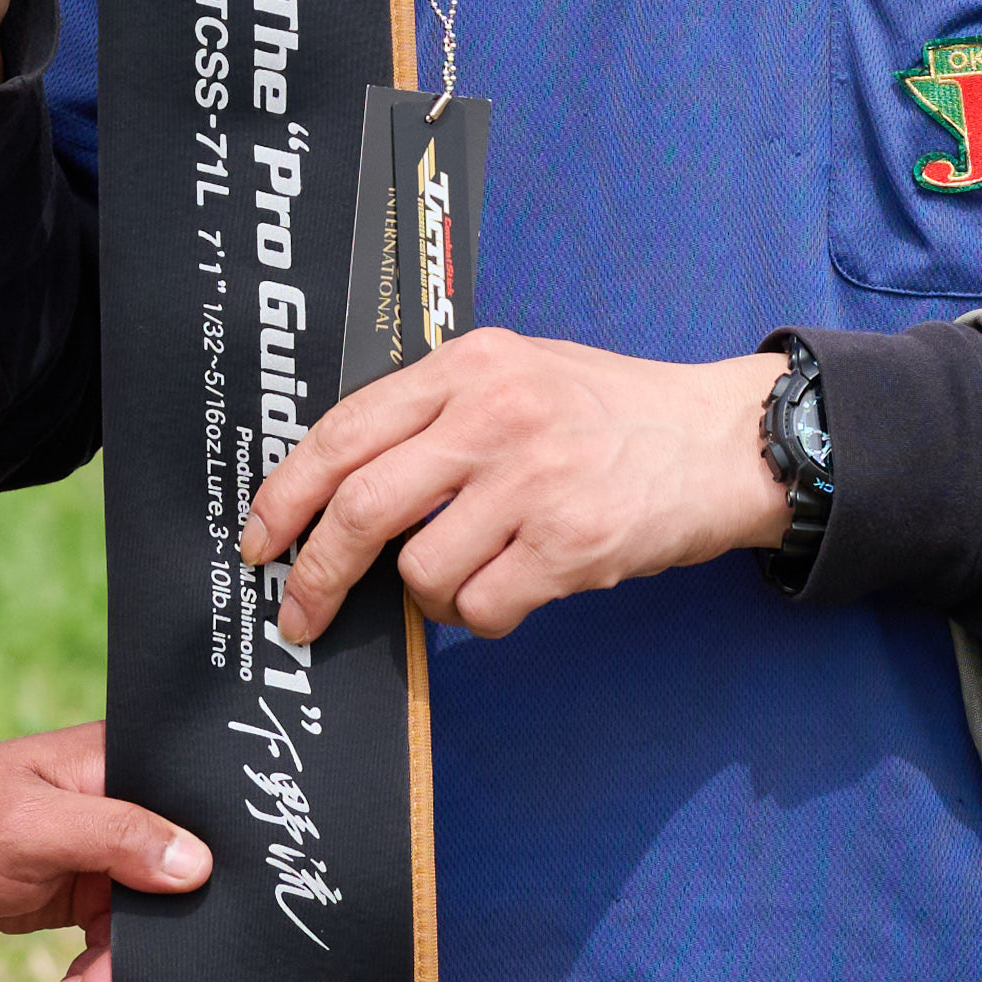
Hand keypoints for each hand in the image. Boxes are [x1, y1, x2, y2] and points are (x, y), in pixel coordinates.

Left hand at [0, 718, 198, 981]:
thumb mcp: (32, 827)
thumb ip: (116, 837)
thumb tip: (197, 863)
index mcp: (119, 766)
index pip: (189, 817)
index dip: (199, 872)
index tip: (188, 935)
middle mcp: (121, 808)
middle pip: (168, 890)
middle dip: (136, 956)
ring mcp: (101, 856)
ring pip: (135, 934)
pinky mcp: (81, 896)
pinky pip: (104, 951)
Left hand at [244, 334, 790, 646]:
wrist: (723, 442)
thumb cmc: (612, 412)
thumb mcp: (518, 372)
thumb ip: (437, 412)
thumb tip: (338, 485)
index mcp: (469, 366)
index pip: (342, 431)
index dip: (284, 494)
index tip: (259, 540)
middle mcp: (495, 416)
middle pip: (360, 507)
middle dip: (315, 574)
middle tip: (299, 613)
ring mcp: (534, 482)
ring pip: (420, 573)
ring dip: (429, 596)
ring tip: (471, 574)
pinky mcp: (571, 545)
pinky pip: (483, 609)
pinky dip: (485, 614)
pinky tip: (519, 587)